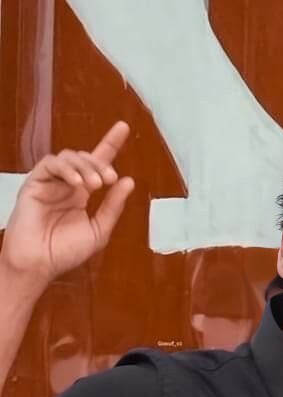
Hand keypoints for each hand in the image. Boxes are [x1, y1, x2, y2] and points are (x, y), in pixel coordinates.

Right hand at [0, 122, 134, 285]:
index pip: (97, 164)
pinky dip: (67, 169)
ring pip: (70, 157)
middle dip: (101, 163)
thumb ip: (112, 207)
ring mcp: (50, 182)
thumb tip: (128, 182)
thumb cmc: (64, 253)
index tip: (123, 128)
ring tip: (96, 185)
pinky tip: (76, 184)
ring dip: (86, 166)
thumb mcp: (97, 231)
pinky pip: (51, 164)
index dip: (110, 144)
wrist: (38, 264)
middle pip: (86, 158)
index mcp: (80, 195)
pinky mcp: (34, 182)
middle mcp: (66, 185)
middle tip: (109, 179)